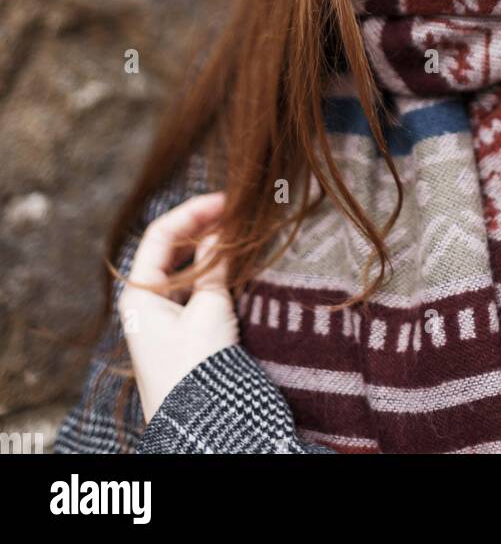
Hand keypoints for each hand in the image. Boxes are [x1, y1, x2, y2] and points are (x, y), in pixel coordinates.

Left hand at [119, 191, 239, 424]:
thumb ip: (214, 264)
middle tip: (235, 213)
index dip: (193, 211)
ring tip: (237, 234)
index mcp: (138, 292)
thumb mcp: (209, 307)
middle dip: (201, 227)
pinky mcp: (179, 334)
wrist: (197, 425)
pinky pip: (192, 290)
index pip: (161, 233)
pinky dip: (211, 273)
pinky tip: (232, 266)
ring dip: (207, 249)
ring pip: (183, 269)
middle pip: (170, 249)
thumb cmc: (195, 366)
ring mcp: (161, 319)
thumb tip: (220, 229)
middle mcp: (144, 302)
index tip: (226, 201)